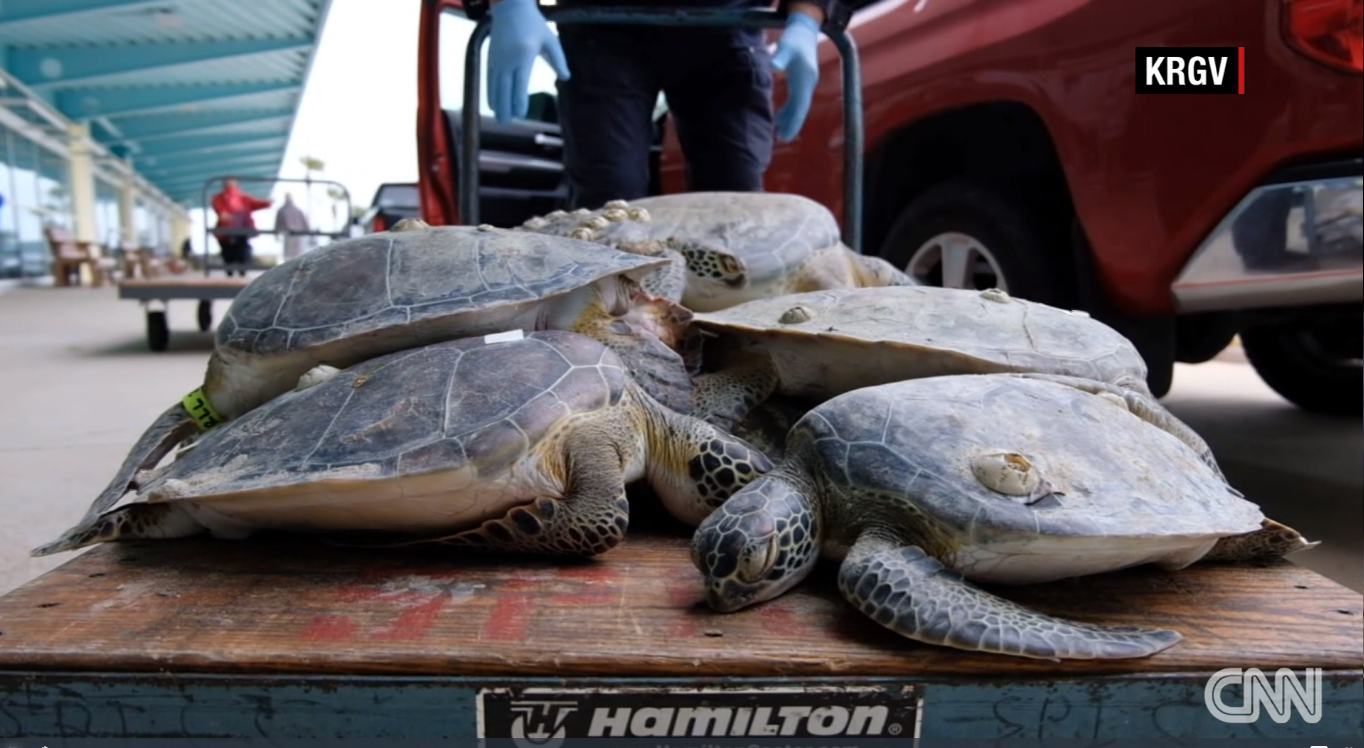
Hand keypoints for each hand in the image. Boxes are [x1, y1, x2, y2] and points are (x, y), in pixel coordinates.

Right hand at [487, 0, 569, 123]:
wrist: (510, 7)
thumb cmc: (533, 24)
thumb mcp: (550, 39)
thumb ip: (558, 59)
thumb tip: (566, 78)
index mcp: (524, 56)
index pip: (520, 84)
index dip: (519, 101)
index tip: (521, 114)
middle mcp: (508, 60)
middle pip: (504, 89)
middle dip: (505, 107)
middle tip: (507, 123)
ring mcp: (497, 60)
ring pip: (494, 86)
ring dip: (496, 103)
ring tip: (499, 118)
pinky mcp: (490, 58)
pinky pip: (489, 79)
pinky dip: (490, 93)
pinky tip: (492, 104)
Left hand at [771, 9, 820, 141]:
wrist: (804, 30)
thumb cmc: (794, 38)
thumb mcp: (786, 46)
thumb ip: (780, 57)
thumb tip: (773, 66)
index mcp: (805, 79)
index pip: (800, 105)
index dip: (793, 121)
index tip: (786, 134)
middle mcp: (808, 83)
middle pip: (801, 109)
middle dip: (792, 124)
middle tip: (782, 138)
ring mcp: (806, 83)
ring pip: (798, 106)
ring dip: (789, 119)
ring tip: (779, 133)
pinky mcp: (802, 82)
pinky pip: (796, 100)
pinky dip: (788, 110)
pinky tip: (778, 116)